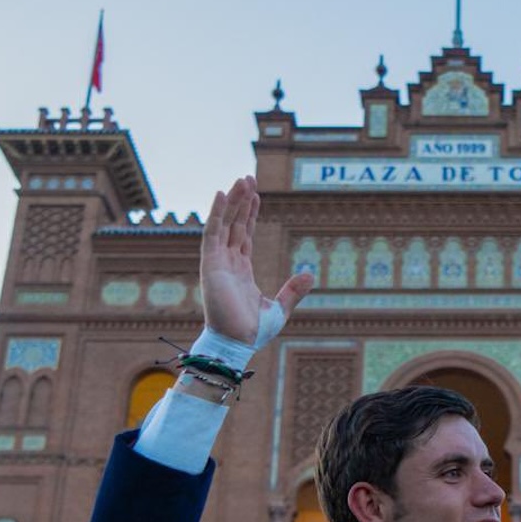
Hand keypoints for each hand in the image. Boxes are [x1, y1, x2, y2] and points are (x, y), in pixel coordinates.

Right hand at [200, 175, 313, 344]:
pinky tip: (222, 193)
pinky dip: (216, 213)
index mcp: (240, 269)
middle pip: (234, 223)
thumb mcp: (280, 308)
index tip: (255, 194)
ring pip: (224, 223)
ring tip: (241, 179)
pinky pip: (212, 233)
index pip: (243, 234)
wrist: (237, 344)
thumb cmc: (252, 331)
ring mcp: (217, 262)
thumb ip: (293, 291)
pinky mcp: (210, 264)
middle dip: (241, 200)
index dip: (249, 213)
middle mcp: (227, 262)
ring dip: (231, 201)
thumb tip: (310, 274)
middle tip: (248, 177)